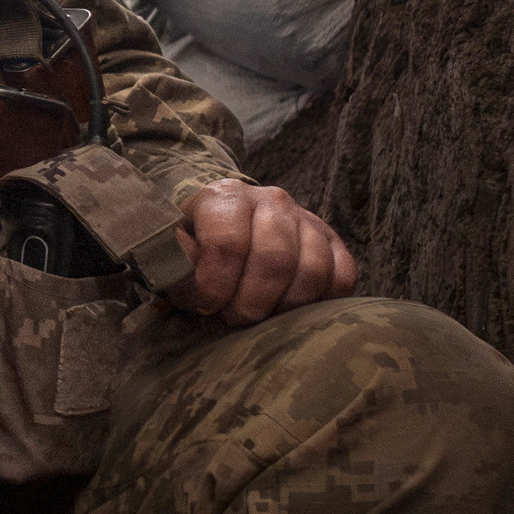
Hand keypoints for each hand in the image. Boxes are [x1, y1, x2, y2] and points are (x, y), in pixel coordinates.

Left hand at [163, 182, 360, 325]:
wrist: (224, 217)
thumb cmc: (194, 242)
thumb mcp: (170, 247)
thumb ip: (172, 260)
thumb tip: (183, 276)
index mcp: (225, 196)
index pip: (228, 242)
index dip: (215, 285)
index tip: (206, 305)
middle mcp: (271, 200)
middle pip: (274, 260)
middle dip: (250, 304)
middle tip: (234, 317)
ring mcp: (305, 219)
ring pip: (312, 270)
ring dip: (285, 307)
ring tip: (262, 316)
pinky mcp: (332, 240)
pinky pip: (342, 275)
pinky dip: (321, 301)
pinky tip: (293, 310)